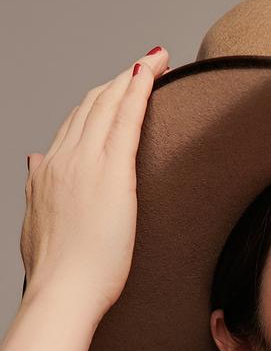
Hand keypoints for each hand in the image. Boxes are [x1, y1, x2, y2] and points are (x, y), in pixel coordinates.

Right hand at [20, 45, 170, 316]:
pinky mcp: (112, 172)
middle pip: (92, 106)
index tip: (115, 88)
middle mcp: (64, 158)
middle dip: (119, 81)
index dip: (97, 102)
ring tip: (156, 60)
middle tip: (146, 64)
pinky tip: (152, 71)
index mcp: (47, 171)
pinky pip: (127, 119)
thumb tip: (34, 161)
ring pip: (109, 104)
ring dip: (134, 77)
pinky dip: (140, 89)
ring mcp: (86, 162)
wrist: (62, 290)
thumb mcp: (36, 222)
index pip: (74, 124)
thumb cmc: (56, 272)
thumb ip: (38, 190)